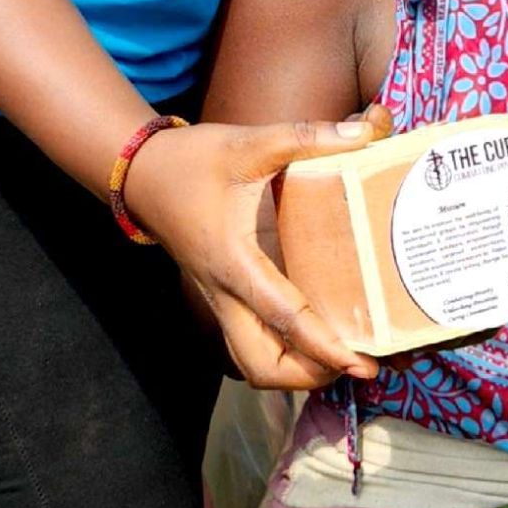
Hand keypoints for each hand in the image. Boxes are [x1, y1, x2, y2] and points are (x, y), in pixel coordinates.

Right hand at [125, 111, 389, 387]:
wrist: (141, 174)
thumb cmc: (192, 162)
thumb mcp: (248, 143)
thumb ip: (306, 137)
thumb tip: (366, 131)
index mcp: (234, 262)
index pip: (283, 318)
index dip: (324, 346)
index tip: (360, 364)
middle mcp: (226, 293)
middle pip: (261, 366)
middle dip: (309, 376)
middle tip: (356, 361)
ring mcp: (221, 300)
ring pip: (253, 362)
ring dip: (294, 372)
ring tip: (341, 357)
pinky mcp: (224, 296)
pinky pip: (253, 340)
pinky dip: (284, 351)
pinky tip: (318, 334)